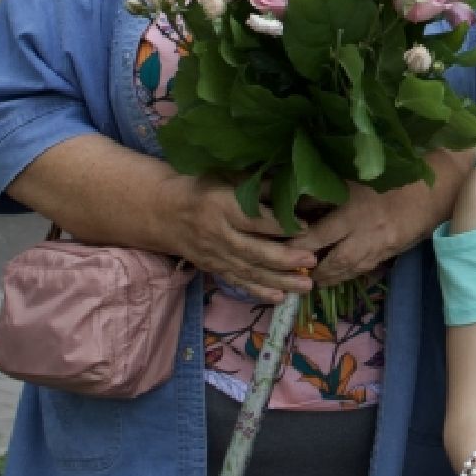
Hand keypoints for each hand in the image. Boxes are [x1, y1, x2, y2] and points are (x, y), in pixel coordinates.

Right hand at [172, 176, 315, 302]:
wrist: (163, 212)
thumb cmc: (203, 188)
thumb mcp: (227, 178)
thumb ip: (259, 187)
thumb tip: (295, 193)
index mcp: (221, 206)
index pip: (254, 220)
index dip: (280, 225)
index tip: (306, 228)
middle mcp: (217, 234)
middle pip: (253, 250)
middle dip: (284, 258)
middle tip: (312, 261)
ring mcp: (214, 255)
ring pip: (249, 271)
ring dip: (279, 280)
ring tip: (306, 285)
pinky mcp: (212, 268)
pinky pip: (238, 282)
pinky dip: (259, 291)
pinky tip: (280, 298)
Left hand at [285, 179, 441, 285]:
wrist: (432, 191)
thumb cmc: (391, 178)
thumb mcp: (355, 180)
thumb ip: (327, 194)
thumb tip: (299, 207)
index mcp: (352, 212)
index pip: (317, 235)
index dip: (297, 245)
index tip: (280, 248)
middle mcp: (363, 234)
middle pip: (332, 261)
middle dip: (313, 270)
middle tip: (297, 272)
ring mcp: (378, 247)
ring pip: (348, 270)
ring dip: (329, 277)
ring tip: (314, 279)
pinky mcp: (389, 253)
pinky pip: (364, 269)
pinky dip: (348, 274)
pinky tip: (339, 274)